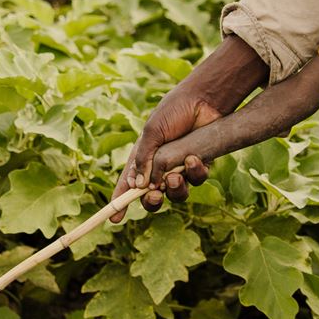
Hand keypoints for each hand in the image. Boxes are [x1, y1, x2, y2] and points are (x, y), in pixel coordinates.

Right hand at [117, 37, 266, 215]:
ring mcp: (181, 168)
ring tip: (174, 177)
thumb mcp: (152, 132)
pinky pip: (196, 180)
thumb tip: (140, 186)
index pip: (128, 184)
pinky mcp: (200, 165)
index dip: (120, 201)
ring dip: (174, 189)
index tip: (114, 219)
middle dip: (152, 201)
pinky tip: (193, 158)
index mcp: (143, 157)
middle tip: (154, 195)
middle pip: (152, 196)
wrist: (204, 99)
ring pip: (176, 193)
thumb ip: (145, 159)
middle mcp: (161, 166)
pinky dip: (194, 173)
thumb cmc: (174, 111)